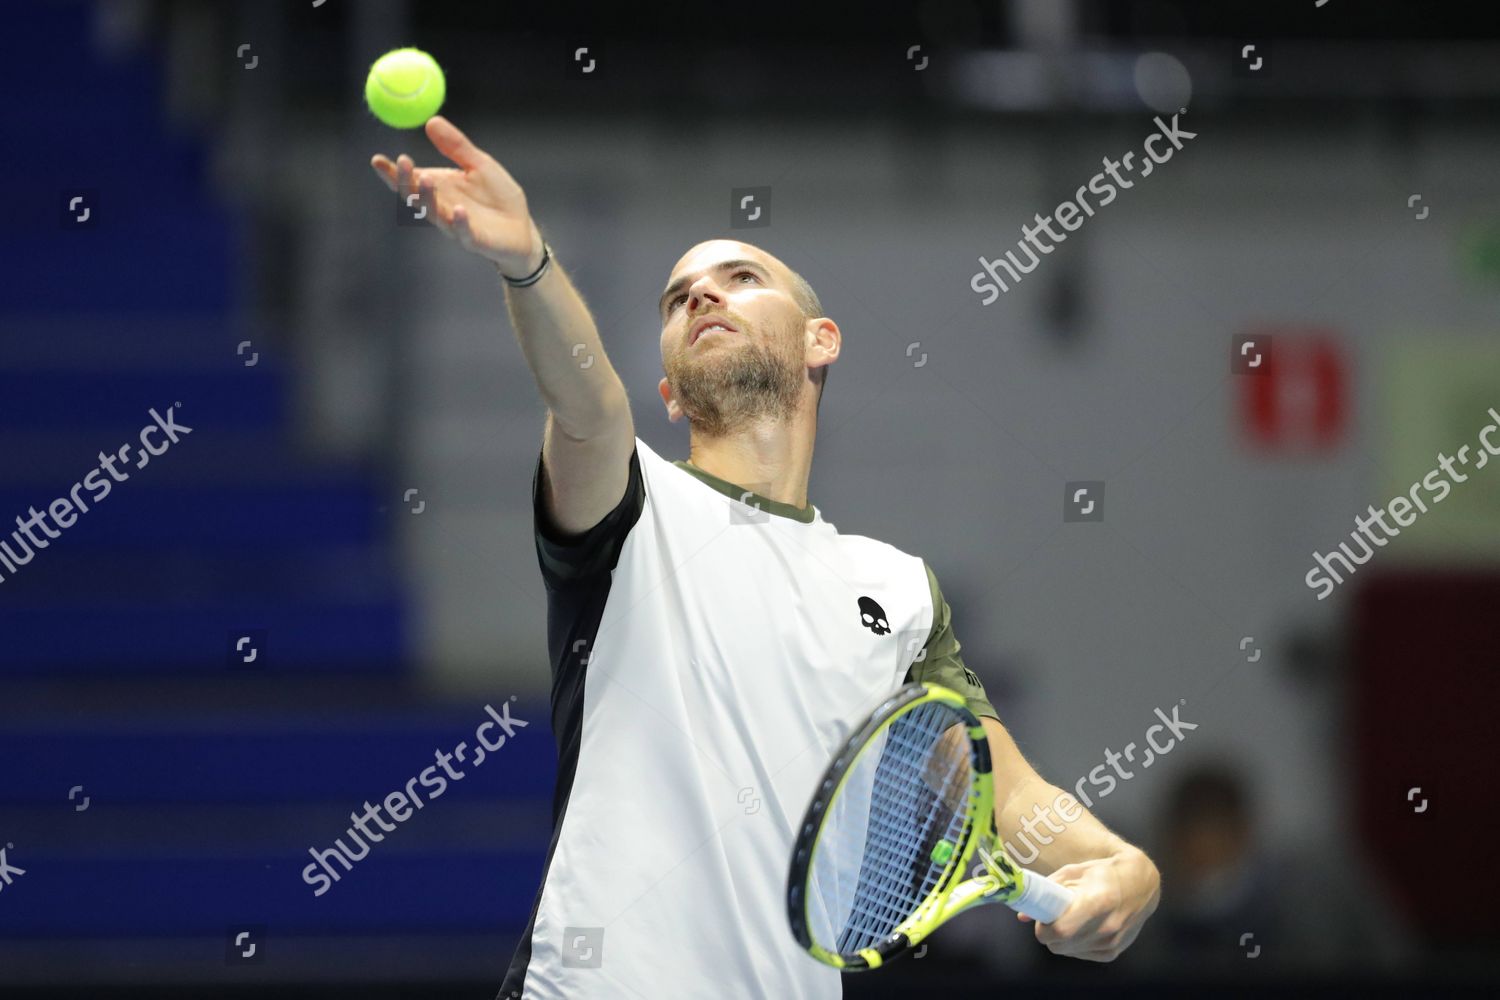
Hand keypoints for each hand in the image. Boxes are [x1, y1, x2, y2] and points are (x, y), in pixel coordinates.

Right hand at [371, 116, 543, 276]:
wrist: (523, 227)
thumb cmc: (498, 196)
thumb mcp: (479, 164)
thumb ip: (456, 146)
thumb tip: (431, 120)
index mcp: (438, 189)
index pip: (409, 180)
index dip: (391, 172)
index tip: (376, 159)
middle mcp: (441, 209)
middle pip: (415, 197)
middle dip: (406, 181)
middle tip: (402, 162)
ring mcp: (456, 227)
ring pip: (436, 215)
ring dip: (428, 198)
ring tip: (425, 178)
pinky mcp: (476, 241)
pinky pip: (465, 233)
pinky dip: (460, 223)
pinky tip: (458, 210)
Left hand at [1019, 850, 1159, 961]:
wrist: (1140, 884)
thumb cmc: (1101, 874)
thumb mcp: (1072, 873)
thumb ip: (1046, 892)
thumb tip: (1022, 916)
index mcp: (1097, 902)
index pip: (1061, 930)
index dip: (1044, 927)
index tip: (1041, 917)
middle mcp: (1107, 927)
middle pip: (1060, 944)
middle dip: (1048, 933)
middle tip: (1052, 917)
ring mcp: (1111, 943)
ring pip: (1067, 951)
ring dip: (1060, 939)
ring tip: (1070, 918)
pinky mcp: (1112, 953)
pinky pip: (1080, 953)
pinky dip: (1074, 943)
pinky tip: (1082, 926)